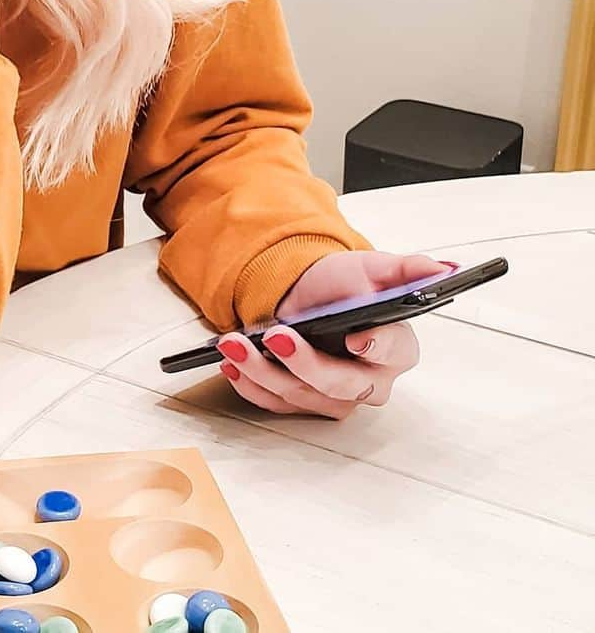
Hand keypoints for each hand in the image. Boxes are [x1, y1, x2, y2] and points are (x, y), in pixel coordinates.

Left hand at [216, 250, 453, 418]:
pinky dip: (251, 385)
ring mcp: (334, 396)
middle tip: (276, 335)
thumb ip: (405, 270)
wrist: (306, 293)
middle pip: (340, 384)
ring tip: (235, 343)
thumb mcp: (372, 268)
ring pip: (301, 395)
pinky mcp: (302, 401)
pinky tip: (232, 363)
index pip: (394, 354)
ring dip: (264, 372)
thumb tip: (440, 269)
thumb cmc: (344, 285)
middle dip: (305, 362)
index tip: (355, 336)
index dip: (377, 347)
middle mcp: (369, 380)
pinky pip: (276, 403)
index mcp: (396, 349)